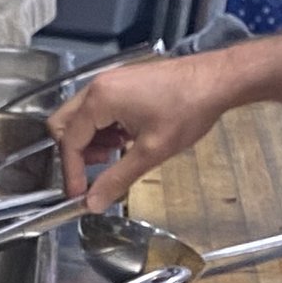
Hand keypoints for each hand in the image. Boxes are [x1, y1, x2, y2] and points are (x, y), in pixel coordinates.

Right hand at [51, 46, 250, 205]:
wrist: (216, 80)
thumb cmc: (189, 107)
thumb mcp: (150, 152)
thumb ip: (117, 179)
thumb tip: (93, 202)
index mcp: (100, 99)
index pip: (69, 142)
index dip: (72, 173)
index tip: (80, 194)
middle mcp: (99, 86)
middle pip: (65, 125)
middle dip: (77, 153)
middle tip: (98, 170)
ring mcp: (110, 82)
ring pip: (81, 118)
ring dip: (92, 141)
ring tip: (119, 153)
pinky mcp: (122, 83)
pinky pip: (98, 110)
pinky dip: (104, 129)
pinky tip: (127, 138)